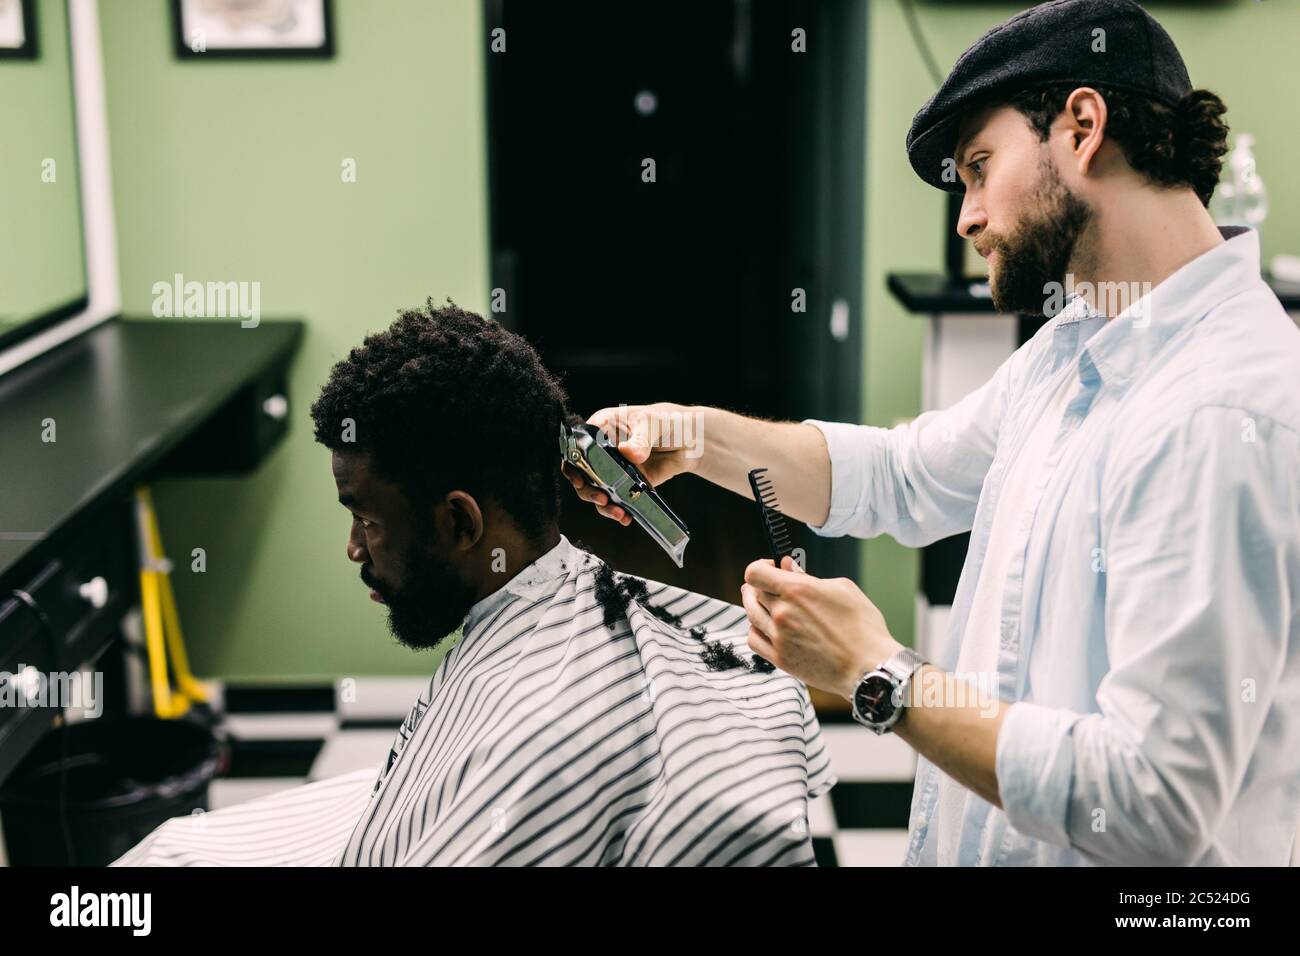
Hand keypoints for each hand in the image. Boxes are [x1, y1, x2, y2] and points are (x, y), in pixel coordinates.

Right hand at [561, 402, 700, 525]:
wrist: (689, 441)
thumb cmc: (667, 421)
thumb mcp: (653, 423)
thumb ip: (640, 439)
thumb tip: (629, 453)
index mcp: (602, 427)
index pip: (577, 444)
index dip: (573, 461)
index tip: (579, 477)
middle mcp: (602, 449)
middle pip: (581, 472)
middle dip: (587, 489)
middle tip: (601, 498)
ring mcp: (613, 469)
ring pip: (596, 489)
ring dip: (603, 504)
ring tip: (618, 512)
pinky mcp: (626, 484)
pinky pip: (615, 499)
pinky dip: (618, 510)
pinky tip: (626, 516)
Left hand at [740, 556, 904, 699]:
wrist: (869, 667)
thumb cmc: (863, 627)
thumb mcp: (842, 588)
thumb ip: (809, 577)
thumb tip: (788, 567)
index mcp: (796, 590)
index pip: (755, 572)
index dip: (761, 566)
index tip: (772, 568)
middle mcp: (782, 613)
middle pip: (753, 592)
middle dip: (761, 585)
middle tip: (773, 586)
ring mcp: (778, 637)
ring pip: (751, 614)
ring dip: (756, 605)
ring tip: (767, 603)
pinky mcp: (780, 659)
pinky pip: (754, 640)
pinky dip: (756, 630)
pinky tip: (766, 627)